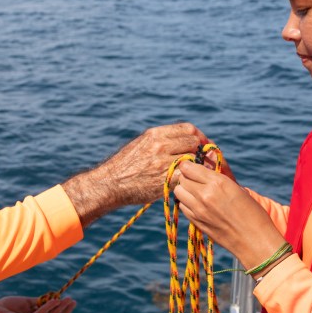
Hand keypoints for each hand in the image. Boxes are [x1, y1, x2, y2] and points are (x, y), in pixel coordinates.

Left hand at [0, 296, 75, 312]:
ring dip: (60, 310)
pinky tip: (55, 300)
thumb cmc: (6, 308)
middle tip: (73, 301)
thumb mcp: (26, 304)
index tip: (69, 301)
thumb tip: (52, 298)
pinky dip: (48, 307)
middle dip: (64, 312)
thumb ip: (38, 303)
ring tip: (67, 299)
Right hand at [64, 123, 206, 226]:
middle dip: (198, 152)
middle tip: (200, 161)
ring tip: (191, 173)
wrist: (110, 183)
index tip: (201, 144)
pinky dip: (188, 179)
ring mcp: (162, 163)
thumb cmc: (125, 165)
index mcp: (155, 134)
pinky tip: (185, 183)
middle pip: (193, 143)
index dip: (198, 137)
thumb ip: (161, 140)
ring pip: (192, 160)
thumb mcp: (141, 144)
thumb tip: (183, 140)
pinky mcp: (164, 180)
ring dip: (194, 166)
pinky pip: (186, 176)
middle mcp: (160, 145)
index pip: (188, 129)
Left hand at [174, 160, 284, 271]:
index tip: (192, 167)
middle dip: (187, 177)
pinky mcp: (196, 222)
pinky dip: (187, 203)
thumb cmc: (252, 212)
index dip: (189, 166)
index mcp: (218, 183)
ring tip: (196, 192)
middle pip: (182, 179)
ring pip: (178, 192)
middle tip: (195, 180)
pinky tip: (198, 204)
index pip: (188, 168)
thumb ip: (218, 175)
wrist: (254, 240)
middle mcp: (205, 195)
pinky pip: (183, 206)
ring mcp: (198, 210)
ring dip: (185, 190)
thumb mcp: (237, 188)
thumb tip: (205, 161)